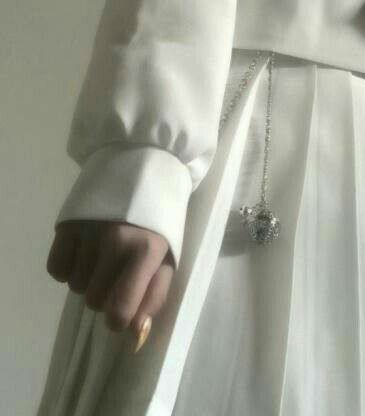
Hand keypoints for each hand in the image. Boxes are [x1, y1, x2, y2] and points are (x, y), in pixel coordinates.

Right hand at [46, 220, 174, 350]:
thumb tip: (135, 333)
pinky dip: (68, 267)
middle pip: (94, 301)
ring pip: (75, 286)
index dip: (118, 319)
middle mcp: (115, 243)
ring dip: (88, 278)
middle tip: (119, 271)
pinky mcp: (67, 224)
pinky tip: (85, 250)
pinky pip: (56, 270)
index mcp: (146, 252)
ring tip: (104, 255)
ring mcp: (88, 233)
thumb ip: (155, 295)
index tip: (121, 311)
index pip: (119, 310)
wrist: (144, 170)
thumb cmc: (161, 220)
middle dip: (106, 293)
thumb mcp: (169, 256)